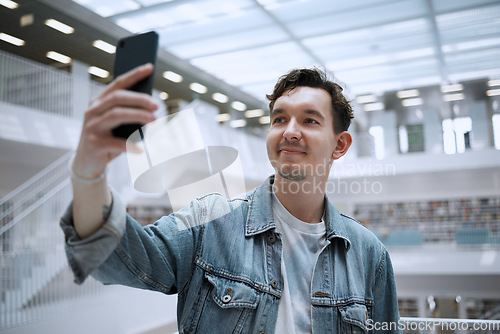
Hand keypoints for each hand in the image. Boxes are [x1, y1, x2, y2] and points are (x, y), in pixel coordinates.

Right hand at [72, 63, 157, 179]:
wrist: (87, 163)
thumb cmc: (106, 140)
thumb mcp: (116, 125)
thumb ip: (128, 114)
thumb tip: (151, 107)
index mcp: (99, 102)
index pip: (118, 84)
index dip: (134, 74)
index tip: (149, 67)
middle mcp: (92, 111)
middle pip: (117, 98)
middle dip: (139, 99)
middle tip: (156, 105)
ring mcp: (91, 127)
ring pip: (116, 115)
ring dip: (138, 116)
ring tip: (154, 120)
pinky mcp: (94, 144)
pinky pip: (116, 143)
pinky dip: (130, 145)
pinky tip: (141, 149)